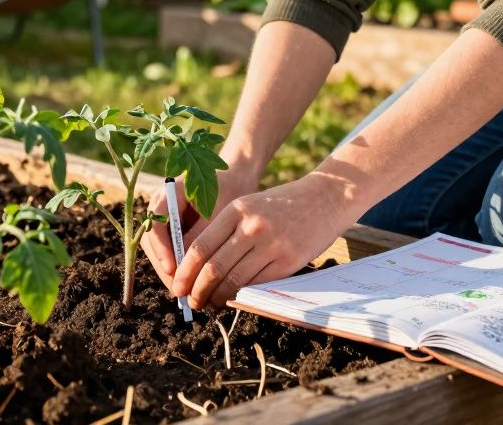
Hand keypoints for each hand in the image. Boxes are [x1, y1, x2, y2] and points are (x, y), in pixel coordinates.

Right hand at [141, 165, 257, 288]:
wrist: (235, 179)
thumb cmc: (229, 191)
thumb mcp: (218, 214)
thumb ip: (200, 236)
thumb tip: (185, 267)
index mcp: (170, 192)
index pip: (155, 222)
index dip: (162, 248)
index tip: (173, 269)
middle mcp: (161, 204)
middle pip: (152, 239)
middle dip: (164, 266)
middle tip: (179, 289)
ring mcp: (163, 217)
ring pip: (157, 248)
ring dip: (169, 270)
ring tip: (185, 291)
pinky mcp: (171, 228)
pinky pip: (168, 249)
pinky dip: (177, 266)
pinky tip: (190, 282)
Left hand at [170, 172, 358, 309]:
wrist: (324, 197)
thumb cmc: (281, 205)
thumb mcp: (248, 206)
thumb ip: (226, 231)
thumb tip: (199, 269)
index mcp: (235, 210)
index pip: (200, 247)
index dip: (185, 272)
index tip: (177, 287)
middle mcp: (251, 226)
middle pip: (213, 268)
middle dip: (197, 290)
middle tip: (190, 301)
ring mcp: (271, 244)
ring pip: (233, 280)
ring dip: (217, 297)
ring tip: (210, 303)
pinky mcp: (288, 260)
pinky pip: (257, 285)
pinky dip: (241, 296)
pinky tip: (234, 299)